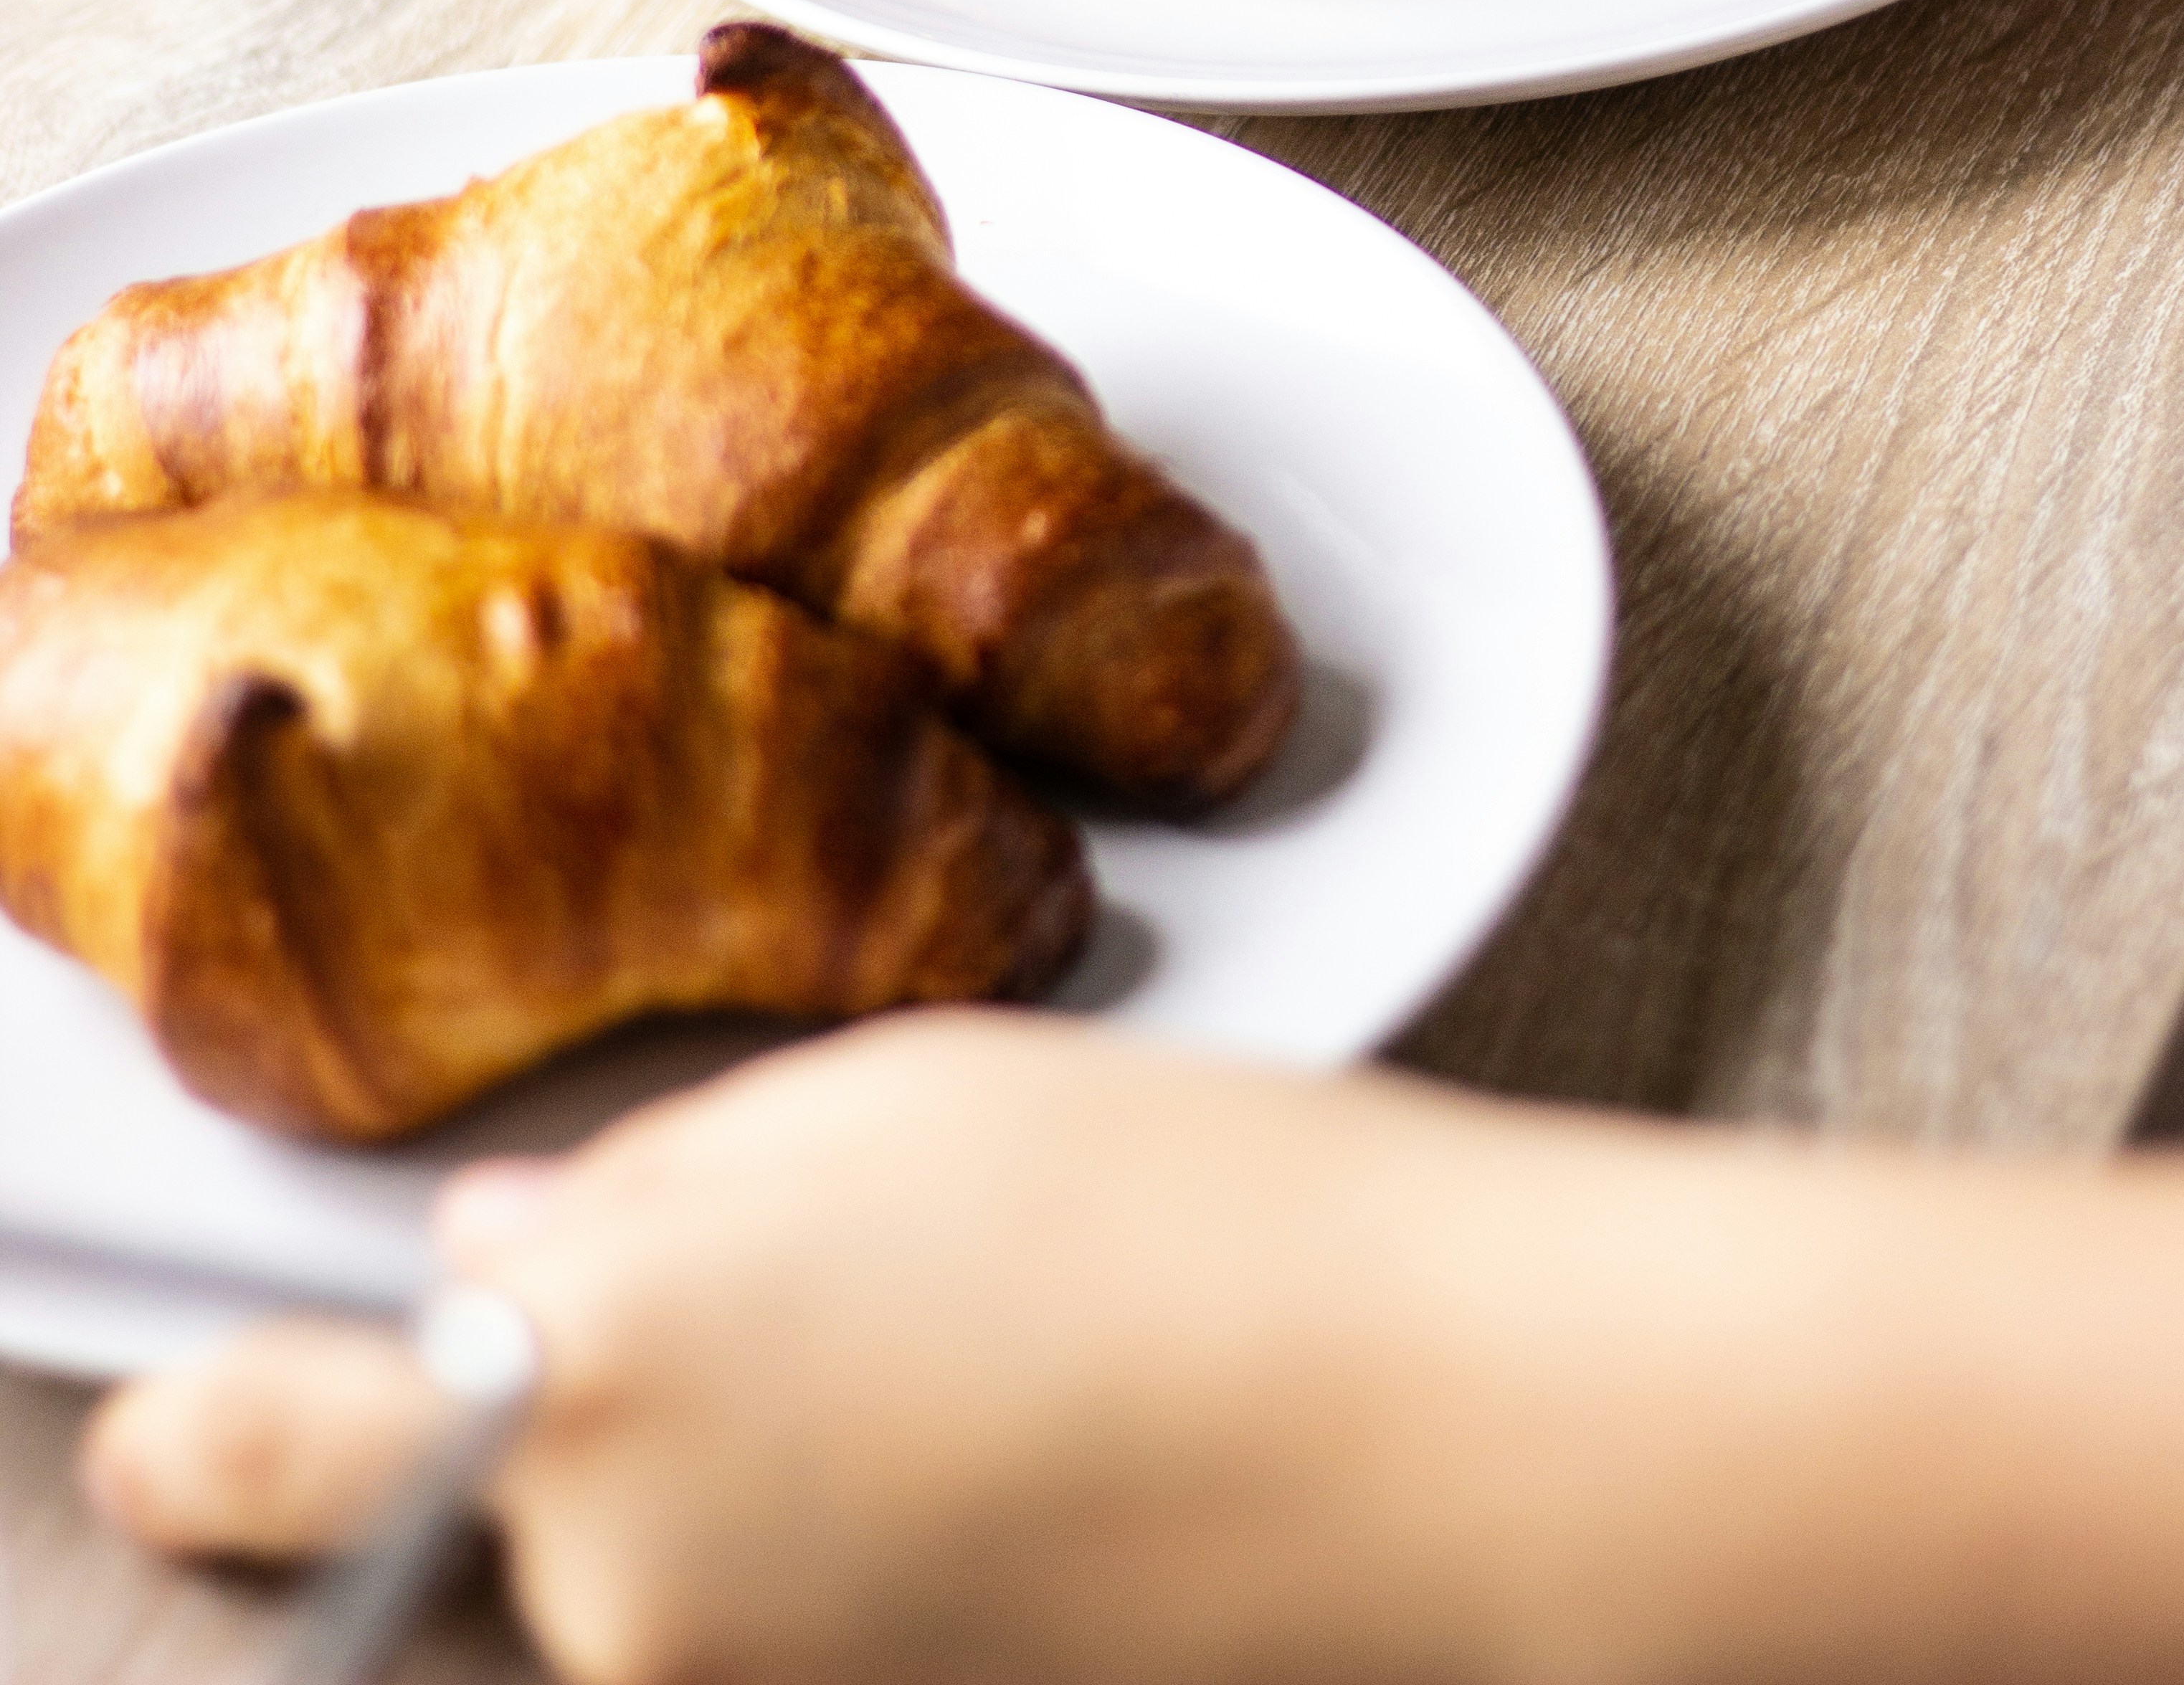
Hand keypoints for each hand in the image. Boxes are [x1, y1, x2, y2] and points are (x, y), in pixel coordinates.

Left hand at [79, 1011, 2183, 1684]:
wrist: (1441, 1430)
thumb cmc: (1179, 1213)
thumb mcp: (873, 1104)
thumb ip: (647, 1198)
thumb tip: (517, 1272)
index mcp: (589, 1358)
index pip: (254, 1448)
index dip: (211, 1435)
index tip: (191, 1427)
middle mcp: (616, 1579)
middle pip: (498, 1496)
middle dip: (584, 1410)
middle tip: (801, 1313)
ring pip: (637, 1580)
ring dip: (726, 1488)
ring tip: (949, 1376)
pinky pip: (772, 1639)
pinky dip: (831, 1564)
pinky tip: (1002, 1468)